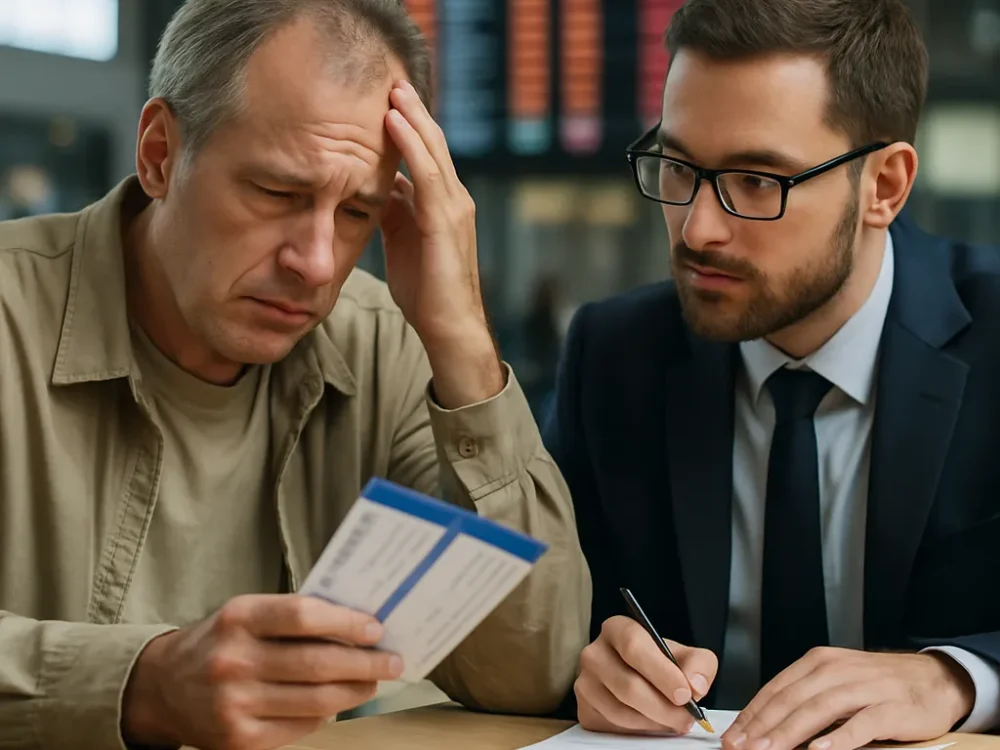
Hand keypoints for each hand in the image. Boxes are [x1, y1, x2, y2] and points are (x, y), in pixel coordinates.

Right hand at [120, 594, 402, 749]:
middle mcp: (233, 660)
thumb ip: (293, 616)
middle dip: (365, 663)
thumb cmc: (221, 642)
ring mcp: (234, 704)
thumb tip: (357, 625)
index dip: (346, 622)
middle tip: (393, 661)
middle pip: (317, 663)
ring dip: (355, 692)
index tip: (376, 629)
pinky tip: (338, 703)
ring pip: (316, 701)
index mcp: (238, 618)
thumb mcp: (247, 614)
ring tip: (373, 682)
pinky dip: (326, 716)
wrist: (163, 687)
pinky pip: (300, 728)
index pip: (303, 616)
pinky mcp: (238, 740)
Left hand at [381, 80, 503, 408]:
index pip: (426, 156)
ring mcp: (453, 208)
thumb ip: (394, 213)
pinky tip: (393, 121)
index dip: (408, 128)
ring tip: (392, 89)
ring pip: (433, 150)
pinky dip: (410, 143)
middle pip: (433, 144)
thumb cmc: (426, 293)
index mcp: (442, 206)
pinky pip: (427, 172)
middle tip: (392, 80)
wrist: (449, 327)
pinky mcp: (445, 221)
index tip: (387, 102)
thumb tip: (376, 190)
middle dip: (412, 111)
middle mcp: (453, 200)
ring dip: (411, 117)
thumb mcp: (403, 243)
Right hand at [574, 616, 718, 734]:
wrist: (639, 679)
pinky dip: (639, 730)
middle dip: (664, 707)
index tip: (684, 694)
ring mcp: (585, 682)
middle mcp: (594, 653)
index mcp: (616, 629)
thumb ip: (699, 664)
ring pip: (621, 711)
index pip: (633, 646)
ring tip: (673, 721)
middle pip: (628, 685)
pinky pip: (613, 726)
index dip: (661, 672)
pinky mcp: (584, 710)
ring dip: (654, 722)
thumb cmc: (659, 664)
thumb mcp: (685, 655)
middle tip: (686, 717)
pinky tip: (653, 723)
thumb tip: (695, 686)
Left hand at [721, 648, 974, 749]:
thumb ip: (805, 697)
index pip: (776, 689)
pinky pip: (862, 724)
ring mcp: (865, 688)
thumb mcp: (836, 681)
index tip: (733, 737)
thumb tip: (766, 724)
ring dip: (791, 732)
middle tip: (742, 747)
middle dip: (763, 726)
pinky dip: (840, 738)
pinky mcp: (892, 708)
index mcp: (818, 662)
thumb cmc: (878, 684)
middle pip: (792, 699)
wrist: (934, 679)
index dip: (751, 714)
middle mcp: (838, 670)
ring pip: (819, 709)